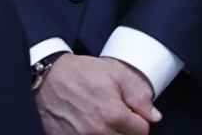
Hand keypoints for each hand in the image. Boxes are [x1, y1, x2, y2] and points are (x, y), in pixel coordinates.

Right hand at [36, 55, 159, 134]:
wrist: (46, 79)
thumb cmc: (81, 73)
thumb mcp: (117, 74)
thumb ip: (140, 96)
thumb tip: (154, 116)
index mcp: (113, 116)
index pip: (142, 132)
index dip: (141, 120)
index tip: (134, 113)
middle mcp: (97, 133)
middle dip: (127, 129)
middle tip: (118, 115)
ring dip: (111, 133)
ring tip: (103, 118)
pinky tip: (88, 125)